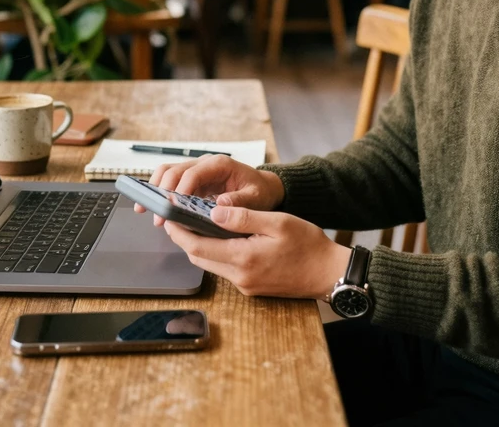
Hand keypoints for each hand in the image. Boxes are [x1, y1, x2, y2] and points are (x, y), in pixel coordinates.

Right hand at [132, 155, 284, 225]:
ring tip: (146, 209)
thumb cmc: (259, 192)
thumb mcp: (255, 198)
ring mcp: (197, 170)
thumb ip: (240, 202)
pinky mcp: (192, 180)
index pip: (193, 173)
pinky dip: (159, 192)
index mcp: (220, 164)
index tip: (172, 207)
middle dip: (162, 192)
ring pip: (168, 172)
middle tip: (158, 216)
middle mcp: (205, 163)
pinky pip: (171, 181)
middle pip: (175, 170)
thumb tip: (221, 206)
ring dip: (155, 189)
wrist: (263, 187)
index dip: (180, 189)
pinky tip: (152, 207)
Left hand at [163, 205, 351, 299]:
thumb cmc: (309, 246)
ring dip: (199, 246)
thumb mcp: (278, 222)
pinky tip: (220, 238)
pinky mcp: (251, 287)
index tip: (169, 216)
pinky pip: (224, 269)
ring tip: (194, 223)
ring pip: (210, 265)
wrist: (329, 274)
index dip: (179, 231)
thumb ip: (244, 217)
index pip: (198, 247)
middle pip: (199, 258)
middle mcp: (240, 276)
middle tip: (176, 217)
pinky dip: (216, 253)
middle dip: (184, 238)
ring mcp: (245, 285)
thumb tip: (214, 212)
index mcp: (244, 258)